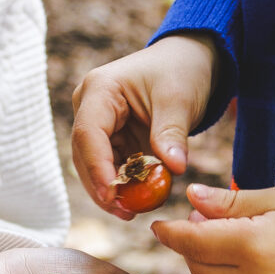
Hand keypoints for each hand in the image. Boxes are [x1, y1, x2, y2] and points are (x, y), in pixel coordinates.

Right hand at [69, 33, 223, 220]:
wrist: (189, 60)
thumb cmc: (182, 70)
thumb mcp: (179, 99)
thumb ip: (172, 134)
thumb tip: (175, 169)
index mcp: (100, 90)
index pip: (88, 134)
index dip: (97, 168)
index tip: (112, 196)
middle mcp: (90, 107)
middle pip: (85, 155)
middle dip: (102, 187)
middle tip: (125, 213)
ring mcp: (99, 124)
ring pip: (95, 165)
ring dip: (111, 190)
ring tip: (133, 212)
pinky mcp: (112, 138)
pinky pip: (112, 167)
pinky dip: (124, 185)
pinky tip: (139, 201)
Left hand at [152, 184, 274, 273]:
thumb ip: (233, 201)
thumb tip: (192, 198)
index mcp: (252, 247)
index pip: (192, 241)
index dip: (170, 231)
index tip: (159, 222)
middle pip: (199, 267)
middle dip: (192, 244)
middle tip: (204, 217)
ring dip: (216, 259)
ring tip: (236, 230)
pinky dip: (241, 273)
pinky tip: (262, 252)